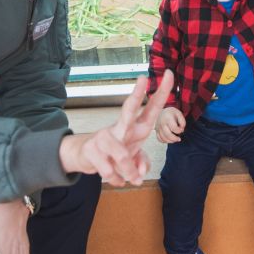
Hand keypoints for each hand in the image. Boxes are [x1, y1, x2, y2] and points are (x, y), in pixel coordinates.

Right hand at [59, 71, 173, 185]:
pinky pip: (110, 172)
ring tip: (131, 178)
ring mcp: (105, 136)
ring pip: (123, 157)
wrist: (86, 156)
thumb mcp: (135, 157)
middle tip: (143, 77)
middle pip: (129, 109)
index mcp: (137, 127)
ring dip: (128, 172)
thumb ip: (143, 162)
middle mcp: (122, 127)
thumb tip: (141, 173)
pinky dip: (116, 180)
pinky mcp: (92, 149)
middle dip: (137, 94)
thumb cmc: (116, 151)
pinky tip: (114, 178)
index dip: (161, 92)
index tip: (168, 73)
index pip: (152, 108)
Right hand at [156, 107, 185, 143]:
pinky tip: (170, 139)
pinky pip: (159, 139)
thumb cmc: (171, 113)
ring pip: (164, 138)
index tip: (181, 129)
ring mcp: (158, 128)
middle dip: (175, 139)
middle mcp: (161, 123)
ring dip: (171, 141)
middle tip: (179, 139)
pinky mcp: (156, 131)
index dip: (179, 130)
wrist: (161, 112)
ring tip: (175, 139)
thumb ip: (182, 121)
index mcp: (167, 118)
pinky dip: (165, 141)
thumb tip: (182, 130)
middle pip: (168, 135)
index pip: (174, 127)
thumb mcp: (179, 113)